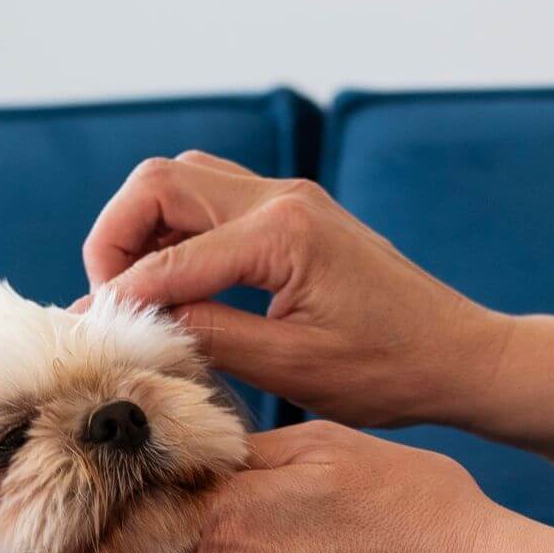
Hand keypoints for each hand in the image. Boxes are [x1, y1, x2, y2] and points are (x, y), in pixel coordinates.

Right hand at [83, 151, 512, 429]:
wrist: (460, 356)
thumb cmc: (389, 371)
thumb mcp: (291, 368)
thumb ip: (207, 336)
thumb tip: (132, 323)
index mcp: (283, 234)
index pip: (168, 256)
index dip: (120, 296)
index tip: (92, 334)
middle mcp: (282, 198)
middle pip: (158, 183)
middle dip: (116, 239)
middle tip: (112, 303)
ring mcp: (290, 198)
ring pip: (181, 180)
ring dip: (144, 229)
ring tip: (138, 295)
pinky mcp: (294, 212)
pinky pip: (213, 198)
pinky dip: (178, 231)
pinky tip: (177, 285)